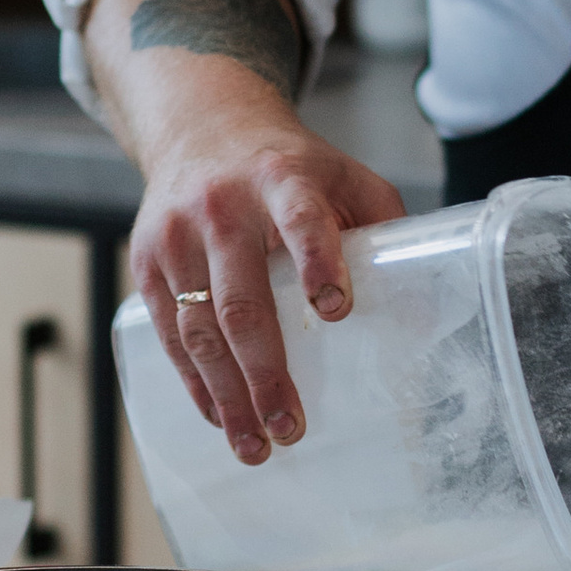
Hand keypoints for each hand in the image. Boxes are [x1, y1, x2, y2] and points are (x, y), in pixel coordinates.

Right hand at [129, 121, 404, 461]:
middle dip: (266, 373)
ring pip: (199, 329)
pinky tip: (219, 415)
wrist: (200, 126)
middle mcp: (222, 207)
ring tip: (256, 444)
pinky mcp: (146, 262)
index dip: (318, 262)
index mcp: (283, 180)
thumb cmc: (287, 165)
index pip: (302, 220)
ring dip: (227, 395)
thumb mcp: (344, 176)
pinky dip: (194, 381)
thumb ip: (383, 228)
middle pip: (241, 301)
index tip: (336, 311)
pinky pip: (170, 333)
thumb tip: (424, 314)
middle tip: (291, 427)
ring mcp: (177, 237)